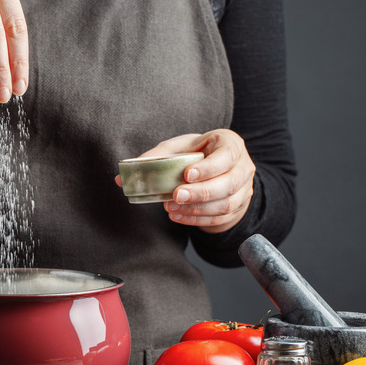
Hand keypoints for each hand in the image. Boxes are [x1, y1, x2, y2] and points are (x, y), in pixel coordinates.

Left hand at [117, 130, 255, 232]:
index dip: (209, 167)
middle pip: (228, 183)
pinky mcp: (238, 208)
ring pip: (226, 204)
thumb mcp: (178, 149)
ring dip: (197, 209)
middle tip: (176, 196)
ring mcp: (244, 189)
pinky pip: (220, 218)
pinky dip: (197, 219)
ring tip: (172, 208)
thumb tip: (121, 178)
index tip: (187, 174)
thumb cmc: (196, 155)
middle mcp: (243, 166)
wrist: (217, 171)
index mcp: (230, 144)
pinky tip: (178, 216)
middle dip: (201, 192)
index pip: (226, 155)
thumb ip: (153, 158)